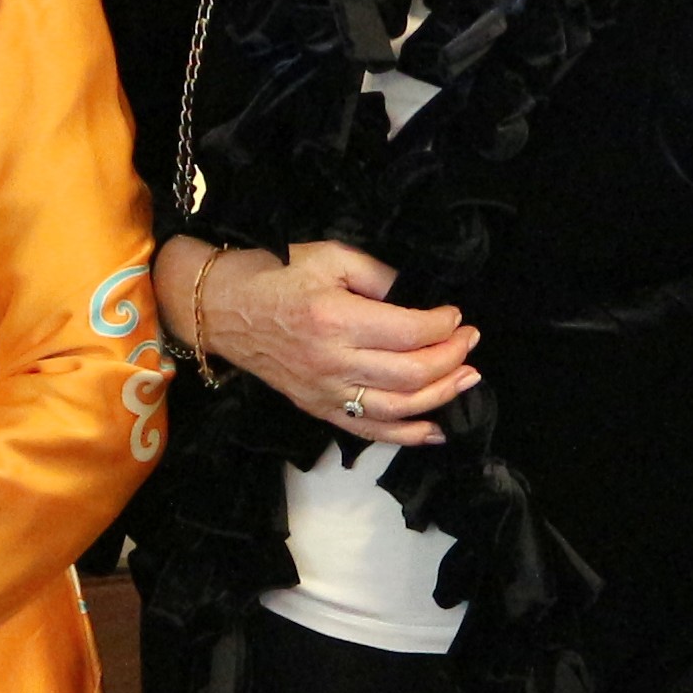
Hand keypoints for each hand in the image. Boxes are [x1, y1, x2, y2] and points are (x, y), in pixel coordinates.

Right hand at [161, 235, 476, 446]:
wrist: (222, 309)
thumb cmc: (274, 274)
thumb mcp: (329, 256)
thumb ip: (378, 276)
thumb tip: (418, 298)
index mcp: (336, 319)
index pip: (409, 332)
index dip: (443, 326)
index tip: (457, 315)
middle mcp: (332, 362)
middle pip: (410, 373)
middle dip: (451, 358)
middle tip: (470, 342)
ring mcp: (324, 392)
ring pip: (397, 408)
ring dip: (440, 396)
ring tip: (467, 379)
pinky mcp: (317, 408)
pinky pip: (368, 432)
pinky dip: (406, 436)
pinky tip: (435, 429)